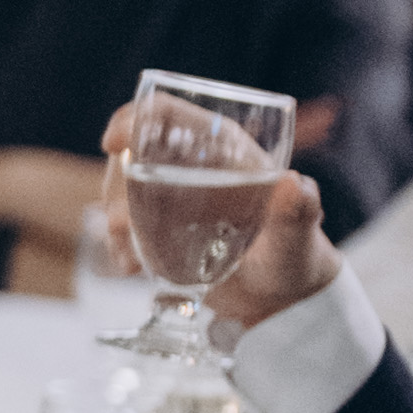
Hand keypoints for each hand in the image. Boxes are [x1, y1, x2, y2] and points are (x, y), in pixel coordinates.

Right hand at [95, 110, 336, 333]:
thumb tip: (293, 183)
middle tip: (121, 225)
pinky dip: (118, 242)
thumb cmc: (295, 258)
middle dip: (117, 184)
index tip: (114, 143)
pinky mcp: (160, 225)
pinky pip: (124, 223)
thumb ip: (298, 213)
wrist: (281, 299)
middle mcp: (192, 163)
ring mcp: (173, 195)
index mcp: (223, 147)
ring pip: (123, 188)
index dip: (135, 117)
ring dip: (115, 219)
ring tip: (130, 257)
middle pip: (134, 151)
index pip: (168, 113)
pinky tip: (129, 265)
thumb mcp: (295, 239)